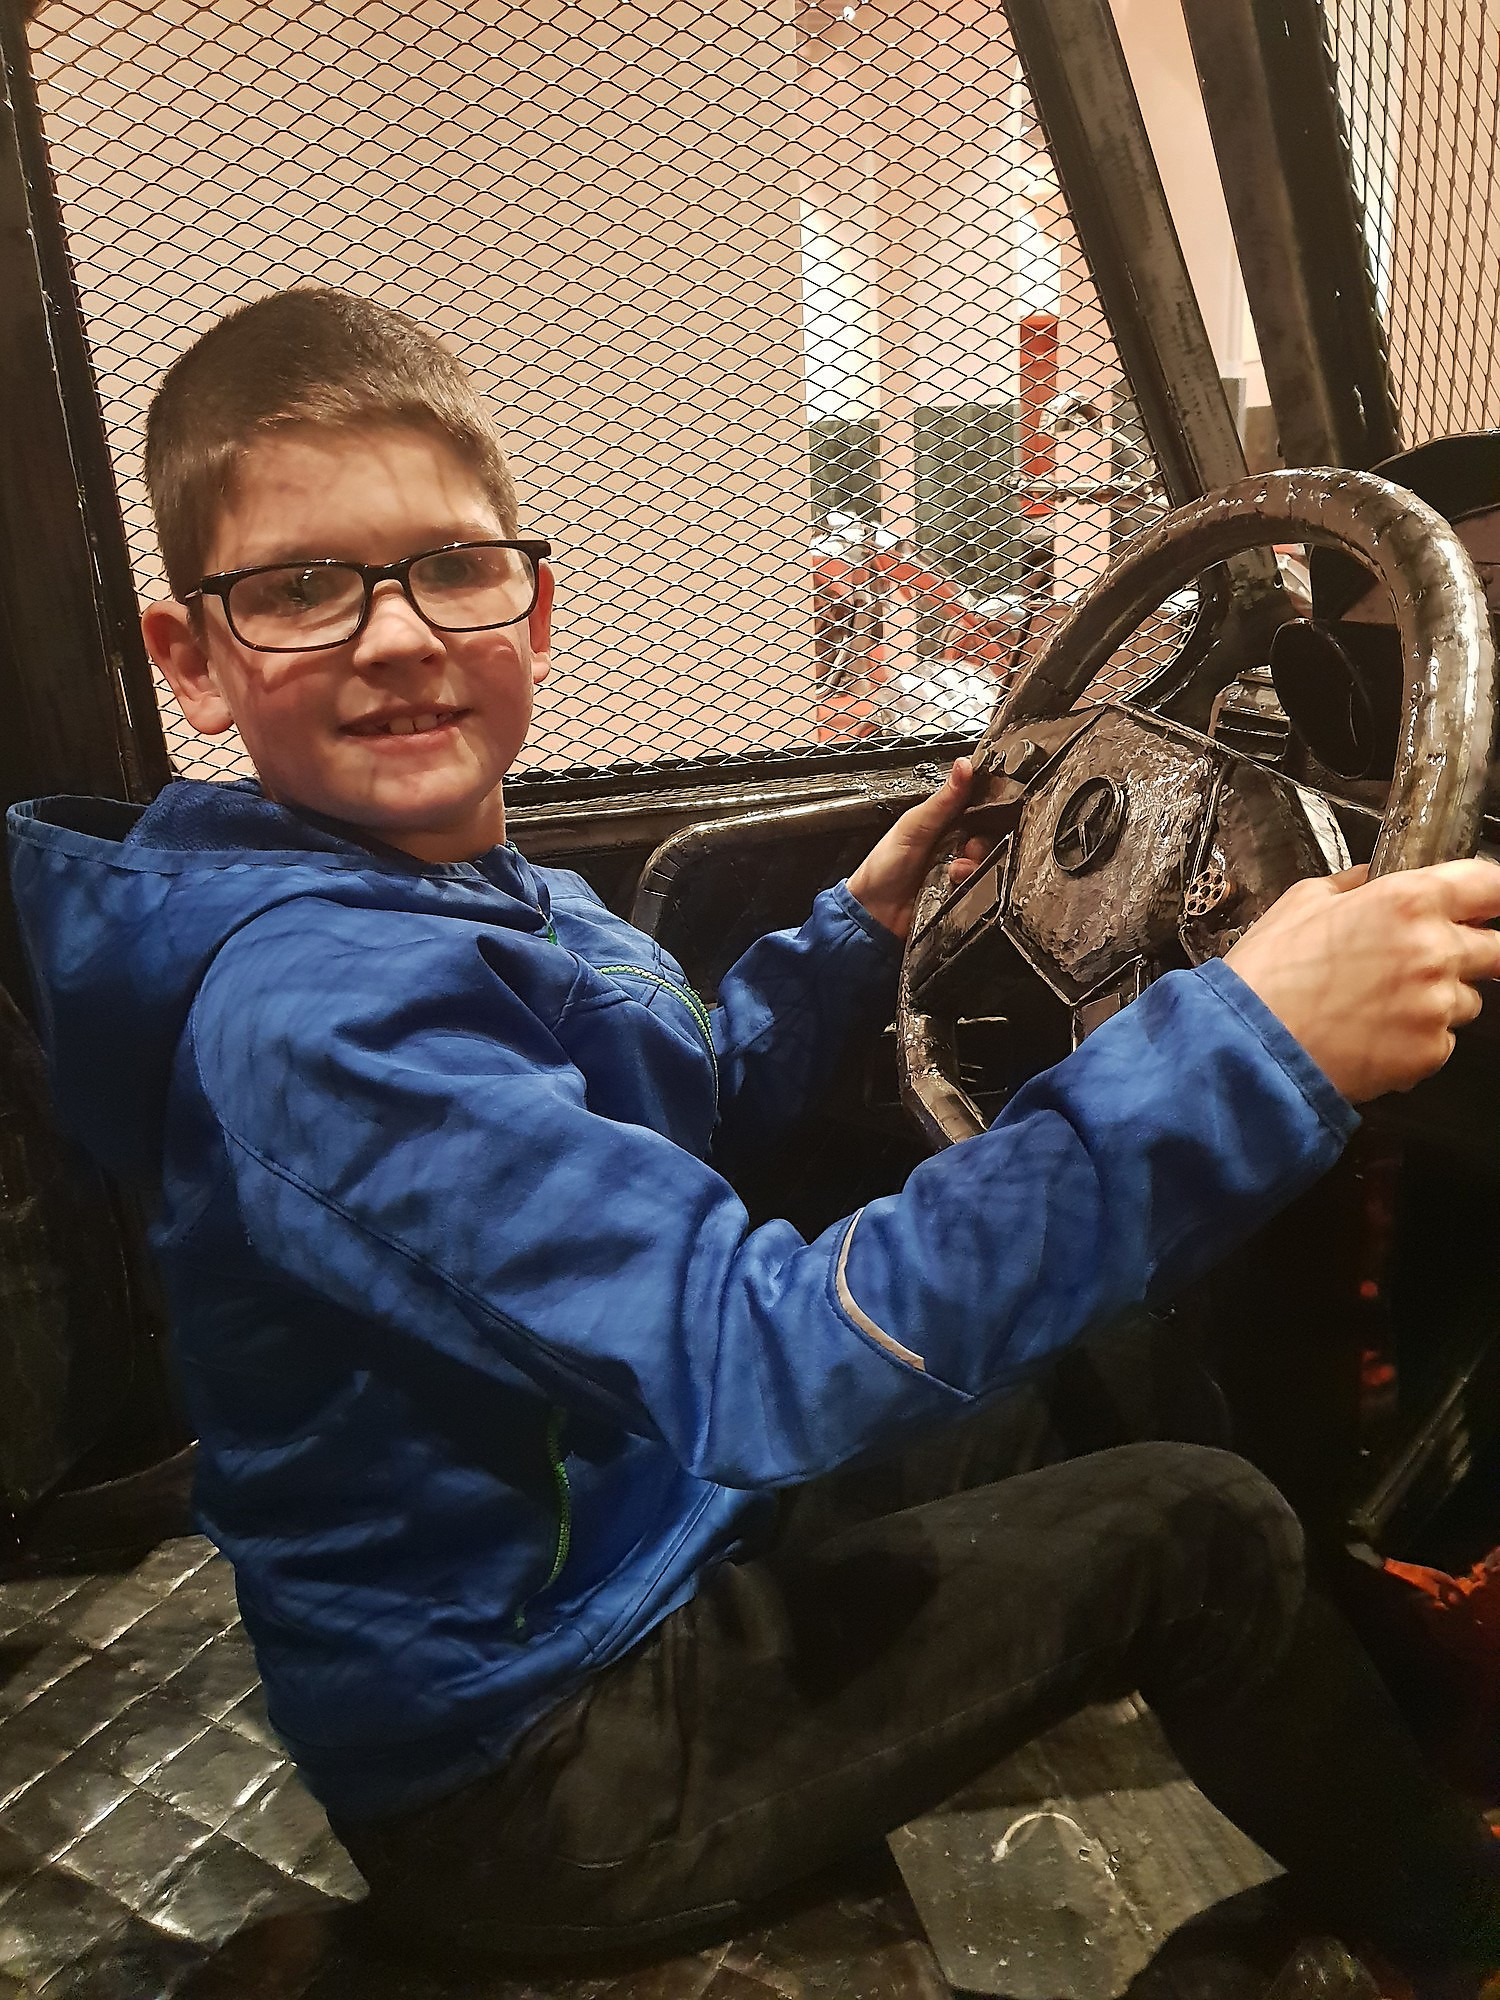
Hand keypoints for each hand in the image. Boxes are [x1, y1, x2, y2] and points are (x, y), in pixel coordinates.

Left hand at [846, 758, 989, 940]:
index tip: (991, 809)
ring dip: (975, 864)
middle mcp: (953, 843)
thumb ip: (942, 800)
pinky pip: (982, 885)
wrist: (874, 913)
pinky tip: (955, 883)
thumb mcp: (913, 826)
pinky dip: (973, 884)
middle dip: (982, 842)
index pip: (977, 807)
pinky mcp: (961, 893)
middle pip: (988, 836)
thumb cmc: (882, 867)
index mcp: (941, 821)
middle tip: (968, 846)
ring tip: (955, 869)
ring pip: (988, 861)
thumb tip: (964, 765)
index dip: (988, 808)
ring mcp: (957, 869)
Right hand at [1225, 859, 1499, 1101]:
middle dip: (1475, 952)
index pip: (1491, 884)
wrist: (1249, 1045)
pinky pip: (1442, 1041)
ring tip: (1381, 1005)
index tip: (1486, 903)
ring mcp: (1437, 1006)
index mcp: (1408, 901)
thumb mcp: (1302, 903)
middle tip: (1430, 961)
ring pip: (1468, 999)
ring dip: (1440, 999)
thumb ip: (1351, 885)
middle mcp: (1434, 950)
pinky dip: (1416, 1039)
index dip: (1491, 894)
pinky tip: (1372, 1034)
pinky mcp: (1430, 1052)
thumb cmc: (1268, 975)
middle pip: (1498, 948)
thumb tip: (1369, 880)